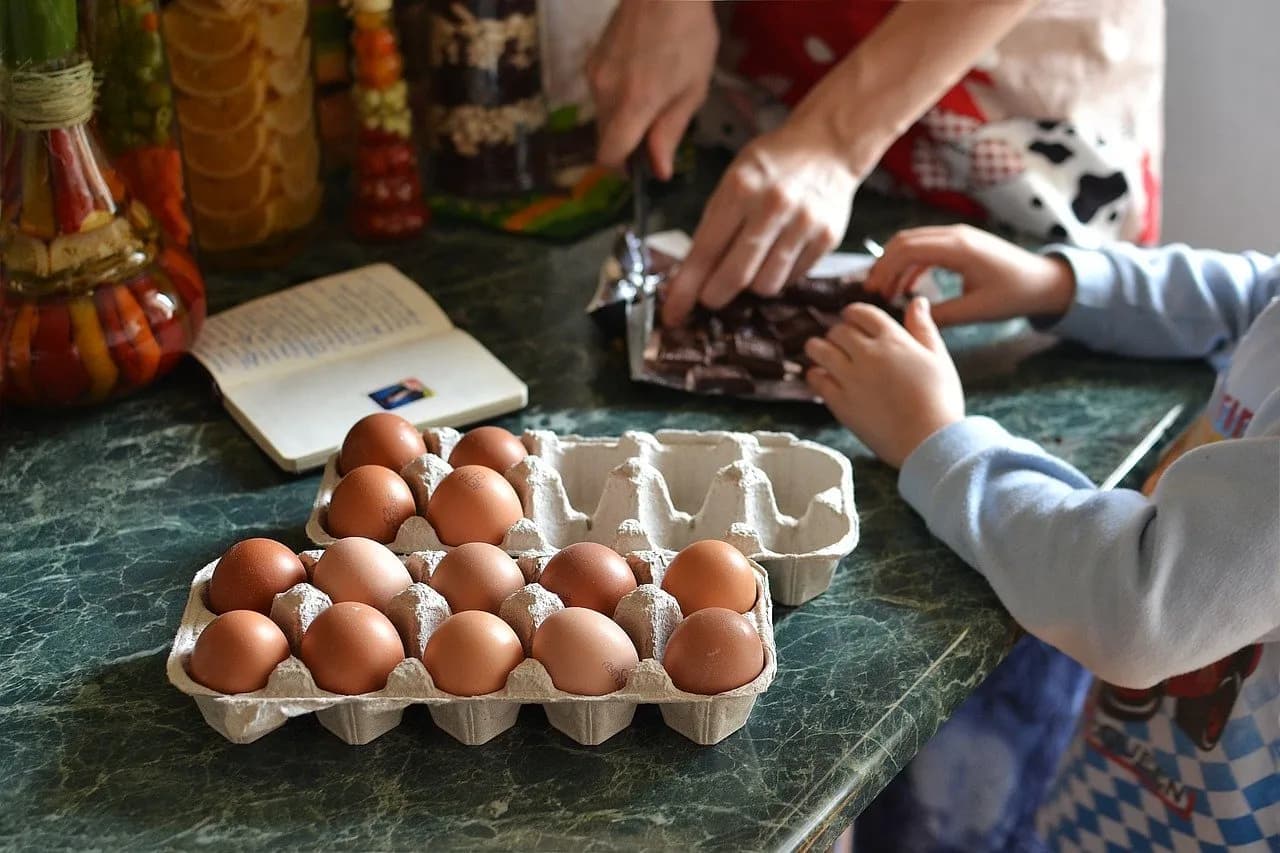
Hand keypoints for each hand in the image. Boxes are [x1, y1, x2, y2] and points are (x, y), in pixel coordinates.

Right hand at [586, 0, 716, 179]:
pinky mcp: (591, 60)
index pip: (609, 155)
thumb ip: (670, 132)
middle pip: (605, 138)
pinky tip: (640, 75)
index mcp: (633, 104)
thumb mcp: (692, 89)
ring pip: (602, 116)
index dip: (622, 168)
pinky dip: (617, 97)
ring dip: (622, 118)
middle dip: (627, 142)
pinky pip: (600, 93)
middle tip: (657, 128)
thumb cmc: (689, 34)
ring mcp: (594, 75)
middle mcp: (605, 93)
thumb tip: (659, 170)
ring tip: (653, 93)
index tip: (641, 166)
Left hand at [661, 120, 858, 326]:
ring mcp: (804, 224)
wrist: (828, 145)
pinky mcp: (827, 239)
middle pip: (736, 276)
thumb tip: (691, 277)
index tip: (673, 314)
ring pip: (766, 285)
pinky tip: (777, 256)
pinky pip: (792, 279)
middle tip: (709, 297)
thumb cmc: (771, 164)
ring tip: (751, 266)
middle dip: (715, 296)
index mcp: (740, 189)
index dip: (686, 288)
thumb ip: (714, 225)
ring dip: (751, 286)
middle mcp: (773, 206)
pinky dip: (778, 276)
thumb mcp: (733, 179)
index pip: (705, 251)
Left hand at [805, 299, 963, 467]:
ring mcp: (850, 378)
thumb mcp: (938, 358)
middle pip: (838, 330)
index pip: (861, 312)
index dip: (853, 314)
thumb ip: (923, 328)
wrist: (929, 441)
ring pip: (819, 350)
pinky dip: (815, 375)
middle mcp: (867, 354)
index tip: (852, 320)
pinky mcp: (839, 402)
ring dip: (819, 348)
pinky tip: (823, 377)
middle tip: (841, 343)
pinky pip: (815, 379)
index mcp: (893, 340)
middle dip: (838, 333)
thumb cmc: (940, 401)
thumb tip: (917, 301)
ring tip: (823, 354)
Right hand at [865, 225, 1076, 326]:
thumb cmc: (1015, 294)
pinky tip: (906, 287)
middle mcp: (955, 235)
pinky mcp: (960, 243)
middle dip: (883, 265)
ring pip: (913, 242)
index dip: (884, 269)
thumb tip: (909, 320)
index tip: (872, 292)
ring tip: (885, 292)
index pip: (907, 249)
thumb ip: (941, 315)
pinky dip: (911, 264)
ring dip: (895, 264)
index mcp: (958, 248)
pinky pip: (927, 248)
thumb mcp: (977, 310)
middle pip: (904, 240)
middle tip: (872, 292)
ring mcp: (958, 236)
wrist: (1045, 280)